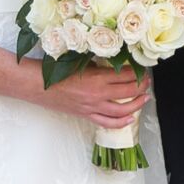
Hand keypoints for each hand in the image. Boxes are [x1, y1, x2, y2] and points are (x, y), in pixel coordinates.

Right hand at [30, 63, 151, 134]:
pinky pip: (107, 122)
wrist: (36, 85)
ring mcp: (92, 106)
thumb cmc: (54, 70)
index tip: (143, 68)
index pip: (126, 75)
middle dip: (142, 86)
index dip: (138, 72)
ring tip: (145, 98)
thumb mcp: (79, 61)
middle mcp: (97, 93)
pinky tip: (129, 119)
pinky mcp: (85, 114)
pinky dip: (121, 122)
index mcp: (96, 77)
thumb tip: (115, 62)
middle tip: (147, 81)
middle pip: (128, 91)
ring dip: (136, 104)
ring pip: (122, 109)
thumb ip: (97, 63)